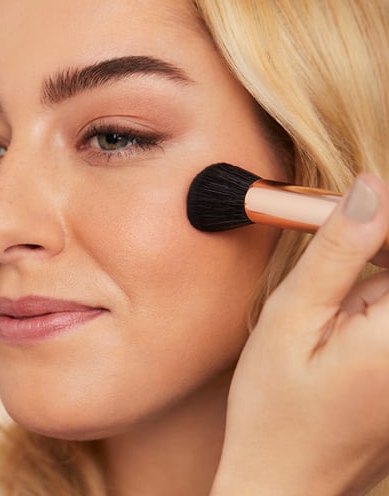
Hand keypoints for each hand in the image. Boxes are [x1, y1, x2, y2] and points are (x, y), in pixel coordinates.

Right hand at [212, 175, 388, 494]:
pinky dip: (373, 301)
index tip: (351, 205)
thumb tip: (370, 187)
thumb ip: (336, 251)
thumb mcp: (291, 319)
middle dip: (372, 247)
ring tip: (327, 316)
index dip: (381, 218)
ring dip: (370, 277)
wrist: (286, 483)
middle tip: (328, 264)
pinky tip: (342, 327)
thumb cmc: (275, 409)